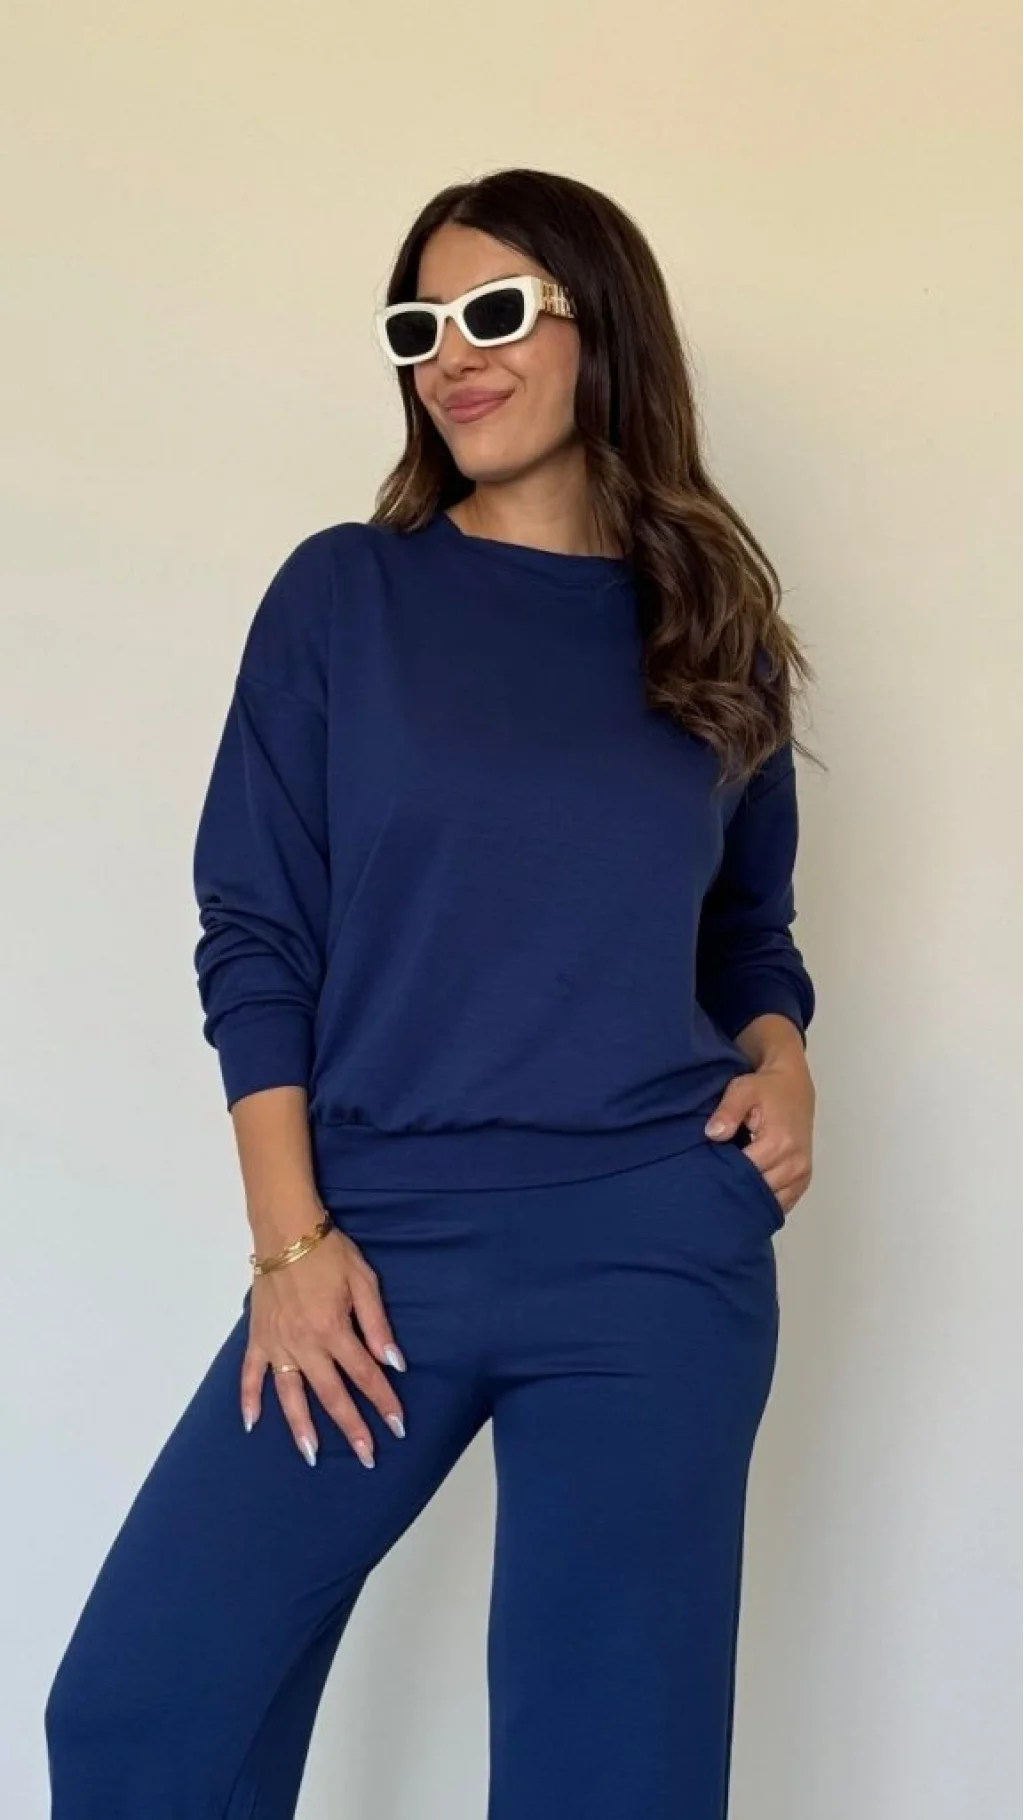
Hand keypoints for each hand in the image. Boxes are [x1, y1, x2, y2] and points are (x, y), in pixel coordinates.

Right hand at [240, 1220, 407, 1468]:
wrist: (286, 1231)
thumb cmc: (329, 1252)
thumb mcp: (364, 1281)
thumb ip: (377, 1324)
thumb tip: (394, 1362)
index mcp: (334, 1329)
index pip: (365, 1375)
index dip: (384, 1402)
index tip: (398, 1426)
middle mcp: (304, 1344)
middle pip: (332, 1395)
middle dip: (351, 1428)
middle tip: (366, 1456)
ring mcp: (278, 1344)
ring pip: (291, 1395)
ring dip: (302, 1428)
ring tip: (312, 1457)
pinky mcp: (258, 1337)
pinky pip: (250, 1375)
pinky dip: (249, 1399)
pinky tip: (253, 1423)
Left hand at [705, 1051, 814, 1217]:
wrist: (794, 1088)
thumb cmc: (766, 1089)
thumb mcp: (743, 1089)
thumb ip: (728, 1111)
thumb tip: (713, 1134)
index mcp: (779, 1143)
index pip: (744, 1173)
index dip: (722, 1174)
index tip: (705, 1171)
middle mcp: (795, 1163)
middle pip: (758, 1192)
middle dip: (734, 1188)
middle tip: (712, 1183)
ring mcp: (802, 1175)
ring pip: (769, 1202)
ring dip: (750, 1198)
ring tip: (729, 1188)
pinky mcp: (803, 1181)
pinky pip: (783, 1203)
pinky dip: (765, 1201)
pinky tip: (747, 1194)